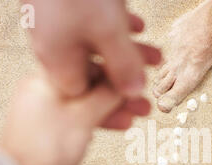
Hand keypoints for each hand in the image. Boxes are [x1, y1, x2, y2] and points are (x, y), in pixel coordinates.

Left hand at [1, 74, 145, 164]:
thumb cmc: (44, 151)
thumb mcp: (83, 117)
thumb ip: (106, 95)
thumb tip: (125, 81)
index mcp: (46, 79)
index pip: (88, 64)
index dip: (117, 69)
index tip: (137, 76)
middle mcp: (44, 91)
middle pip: (90, 84)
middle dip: (119, 93)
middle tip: (142, 100)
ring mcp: (47, 111)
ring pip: (88, 103)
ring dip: (114, 108)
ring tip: (138, 115)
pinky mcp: (51, 130)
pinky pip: (80, 118)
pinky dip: (99, 120)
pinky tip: (119, 125)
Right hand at [23, 0, 160, 97]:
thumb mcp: (109, 32)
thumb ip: (123, 65)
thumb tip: (133, 93)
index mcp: (57, 61)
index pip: (85, 98)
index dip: (113, 105)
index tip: (138, 108)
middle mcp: (53, 46)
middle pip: (94, 74)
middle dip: (127, 79)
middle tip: (153, 87)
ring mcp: (57, 25)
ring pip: (97, 49)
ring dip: (128, 53)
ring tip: (158, 55)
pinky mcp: (65, 7)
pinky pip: (93, 26)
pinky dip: (117, 30)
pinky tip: (138, 25)